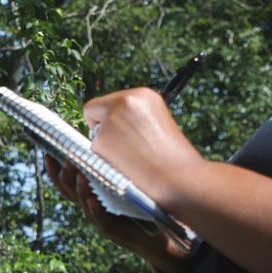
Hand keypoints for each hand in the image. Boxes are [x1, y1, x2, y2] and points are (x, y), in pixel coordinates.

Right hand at [48, 154, 196, 272]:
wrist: (153, 236)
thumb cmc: (136, 207)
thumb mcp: (121, 184)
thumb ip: (110, 168)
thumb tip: (104, 140)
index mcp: (89, 196)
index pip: (65, 183)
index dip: (54, 171)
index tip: (47, 154)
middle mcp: (90, 208)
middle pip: (68, 192)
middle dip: (64, 176)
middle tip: (64, 159)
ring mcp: (99, 219)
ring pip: (83, 204)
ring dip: (79, 189)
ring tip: (78, 173)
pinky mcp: (112, 231)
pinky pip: (100, 219)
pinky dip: (94, 209)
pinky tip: (93, 199)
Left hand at [81, 88, 204, 212]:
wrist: (180, 178)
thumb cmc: (171, 157)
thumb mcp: (156, 123)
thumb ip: (132, 118)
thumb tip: (105, 123)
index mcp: (142, 94)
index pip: (108, 101)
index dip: (110, 118)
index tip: (122, 133)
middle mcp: (125, 100)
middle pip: (93, 111)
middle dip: (100, 128)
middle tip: (122, 148)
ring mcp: (111, 120)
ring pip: (92, 134)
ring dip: (104, 147)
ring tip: (131, 160)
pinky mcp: (101, 141)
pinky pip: (91, 152)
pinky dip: (103, 161)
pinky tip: (124, 167)